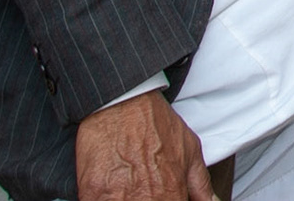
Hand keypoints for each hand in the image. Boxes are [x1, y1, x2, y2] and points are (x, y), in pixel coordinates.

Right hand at [75, 91, 212, 200]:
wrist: (124, 102)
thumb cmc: (156, 123)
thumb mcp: (190, 150)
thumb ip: (201, 185)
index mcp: (171, 194)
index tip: (162, 196)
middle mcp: (145, 199)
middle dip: (145, 200)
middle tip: (142, 187)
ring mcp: (116, 199)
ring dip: (124, 199)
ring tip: (127, 185)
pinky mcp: (92, 193)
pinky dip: (103, 199)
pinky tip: (110, 188)